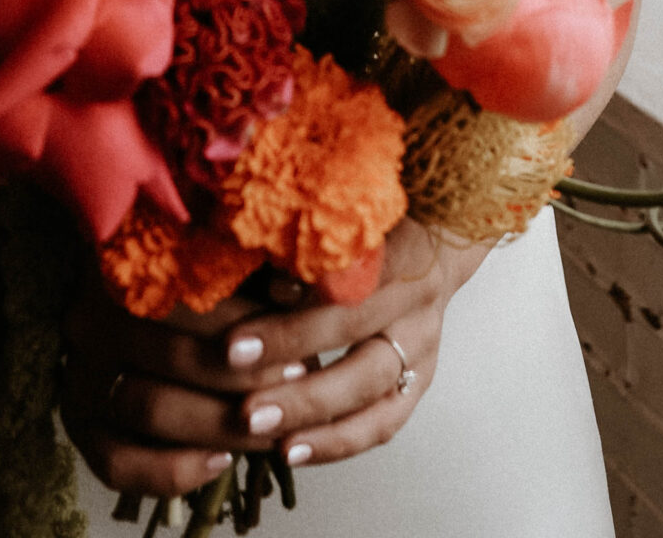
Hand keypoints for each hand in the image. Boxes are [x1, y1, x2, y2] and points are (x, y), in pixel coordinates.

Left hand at [59, 220, 487, 497]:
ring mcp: (423, 343)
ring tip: (253, 424)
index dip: (301, 282)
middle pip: (354, 324)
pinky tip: (287, 452)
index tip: (252, 289)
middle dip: (289, 343)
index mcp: (403, 240)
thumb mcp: (342, 209)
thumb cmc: (369, 219)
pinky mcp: (419, 381)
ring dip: (308, 405)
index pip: (351, 265)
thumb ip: (297, 229)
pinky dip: (335, 441)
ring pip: (369, 384)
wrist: (438, 238)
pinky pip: (382, 422)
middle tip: (231, 359)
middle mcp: (417, 295)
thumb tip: (224, 233)